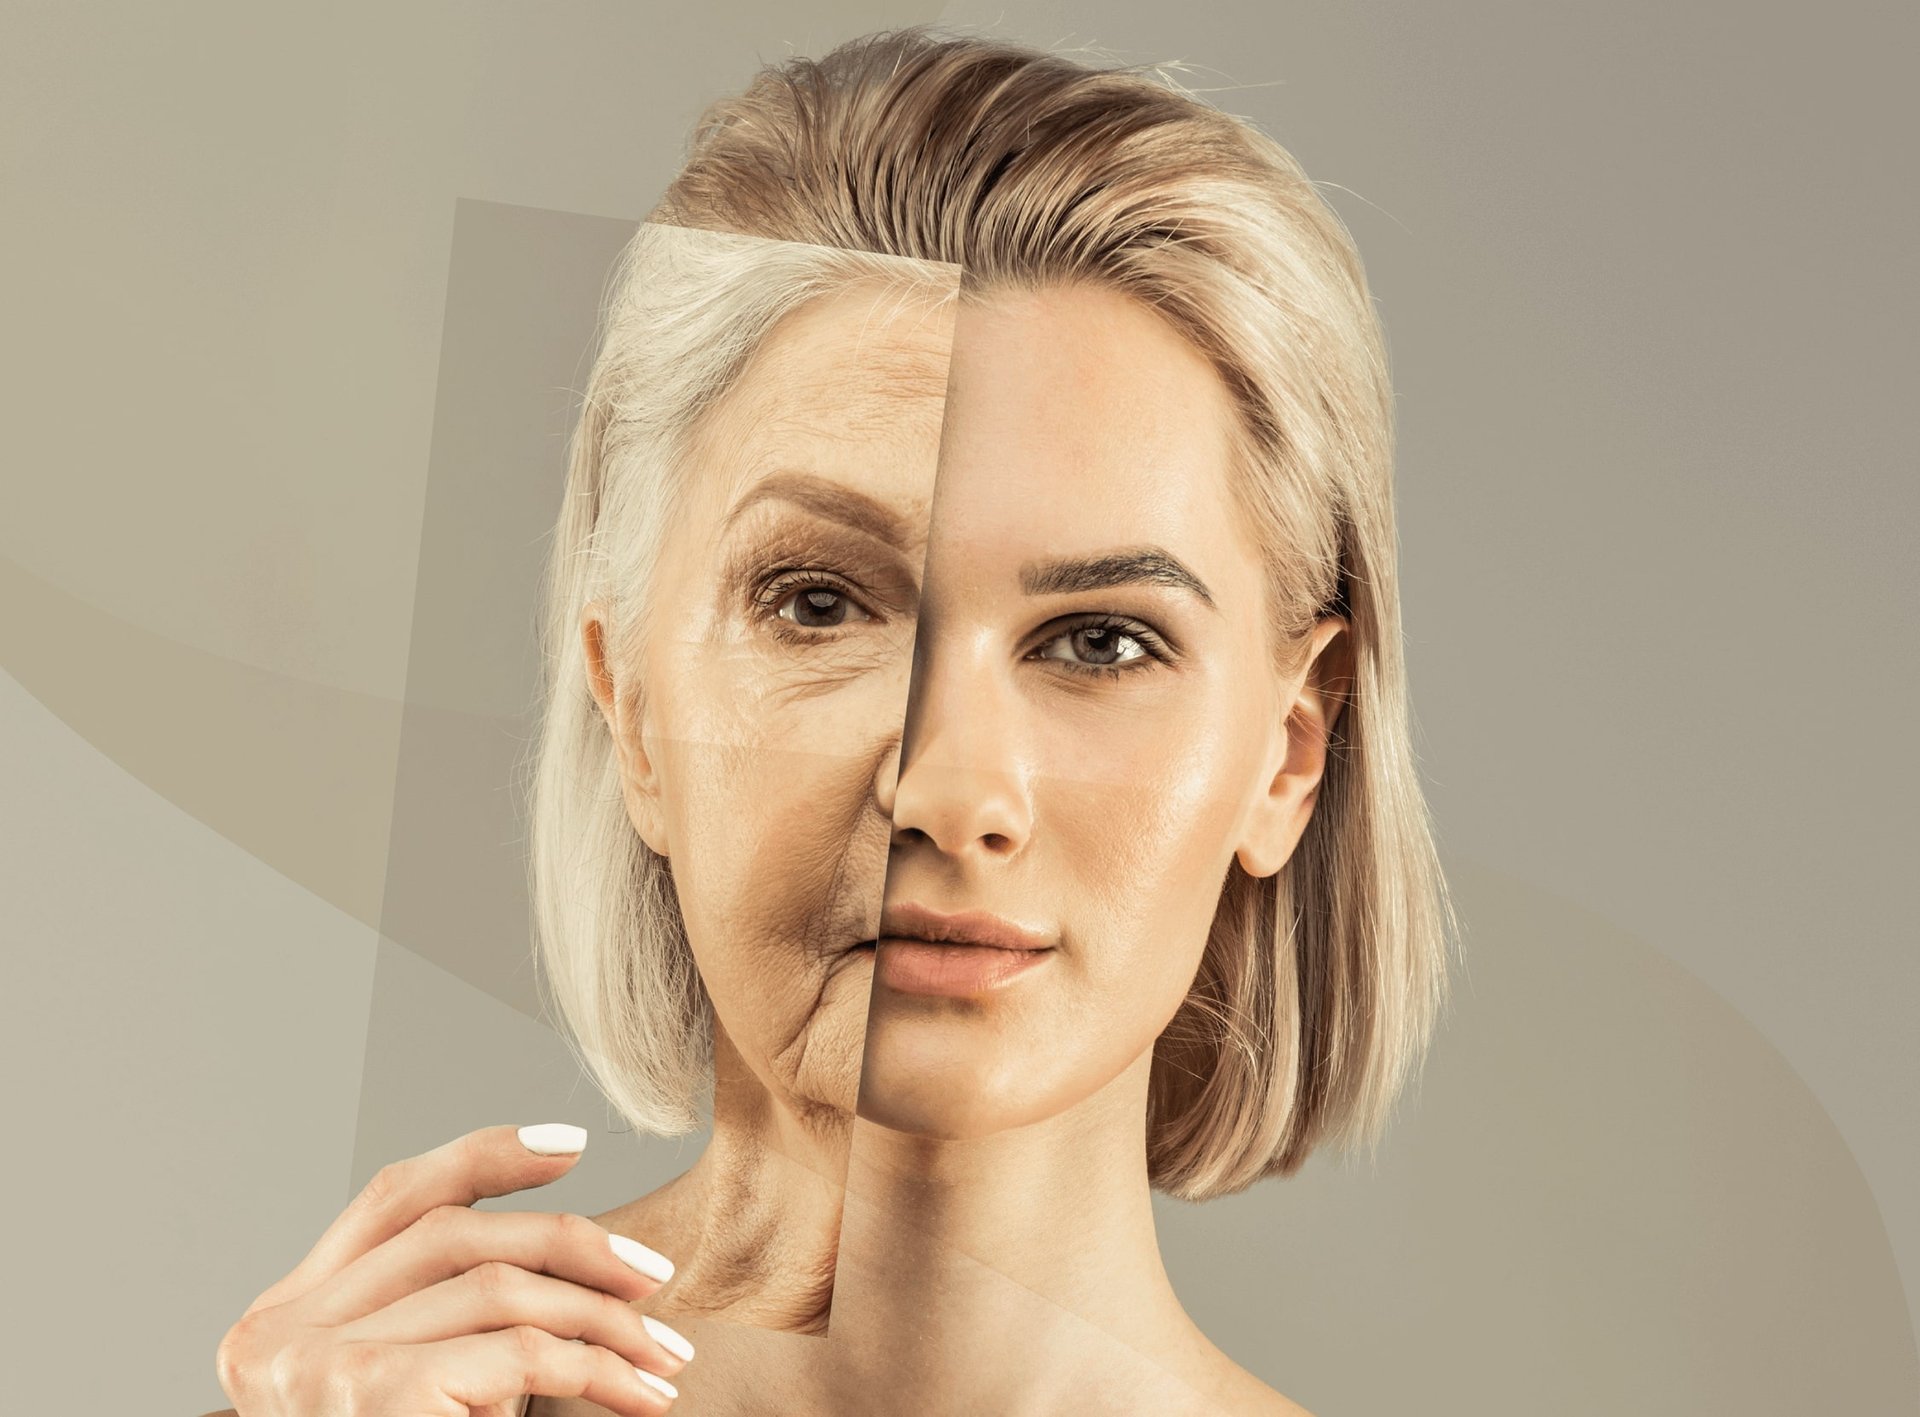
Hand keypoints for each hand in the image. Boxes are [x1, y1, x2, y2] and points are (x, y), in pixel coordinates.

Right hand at [212, 1123, 692, 1414]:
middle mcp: (277, 1334)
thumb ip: (452, 1319)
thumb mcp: (413, 1386)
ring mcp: (312, 1367)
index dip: (483, 1157)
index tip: (571, 1145)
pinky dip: (597, 1367)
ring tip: (665, 1357)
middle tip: (656, 1278)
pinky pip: (516, 1354)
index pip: (391, 1197)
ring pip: (497, 1287)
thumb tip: (597, 1266)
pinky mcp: (369, 1397)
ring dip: (603, 1318)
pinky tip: (641, 1394)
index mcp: (283, 1318)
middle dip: (572, 1244)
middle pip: (455, 1233)